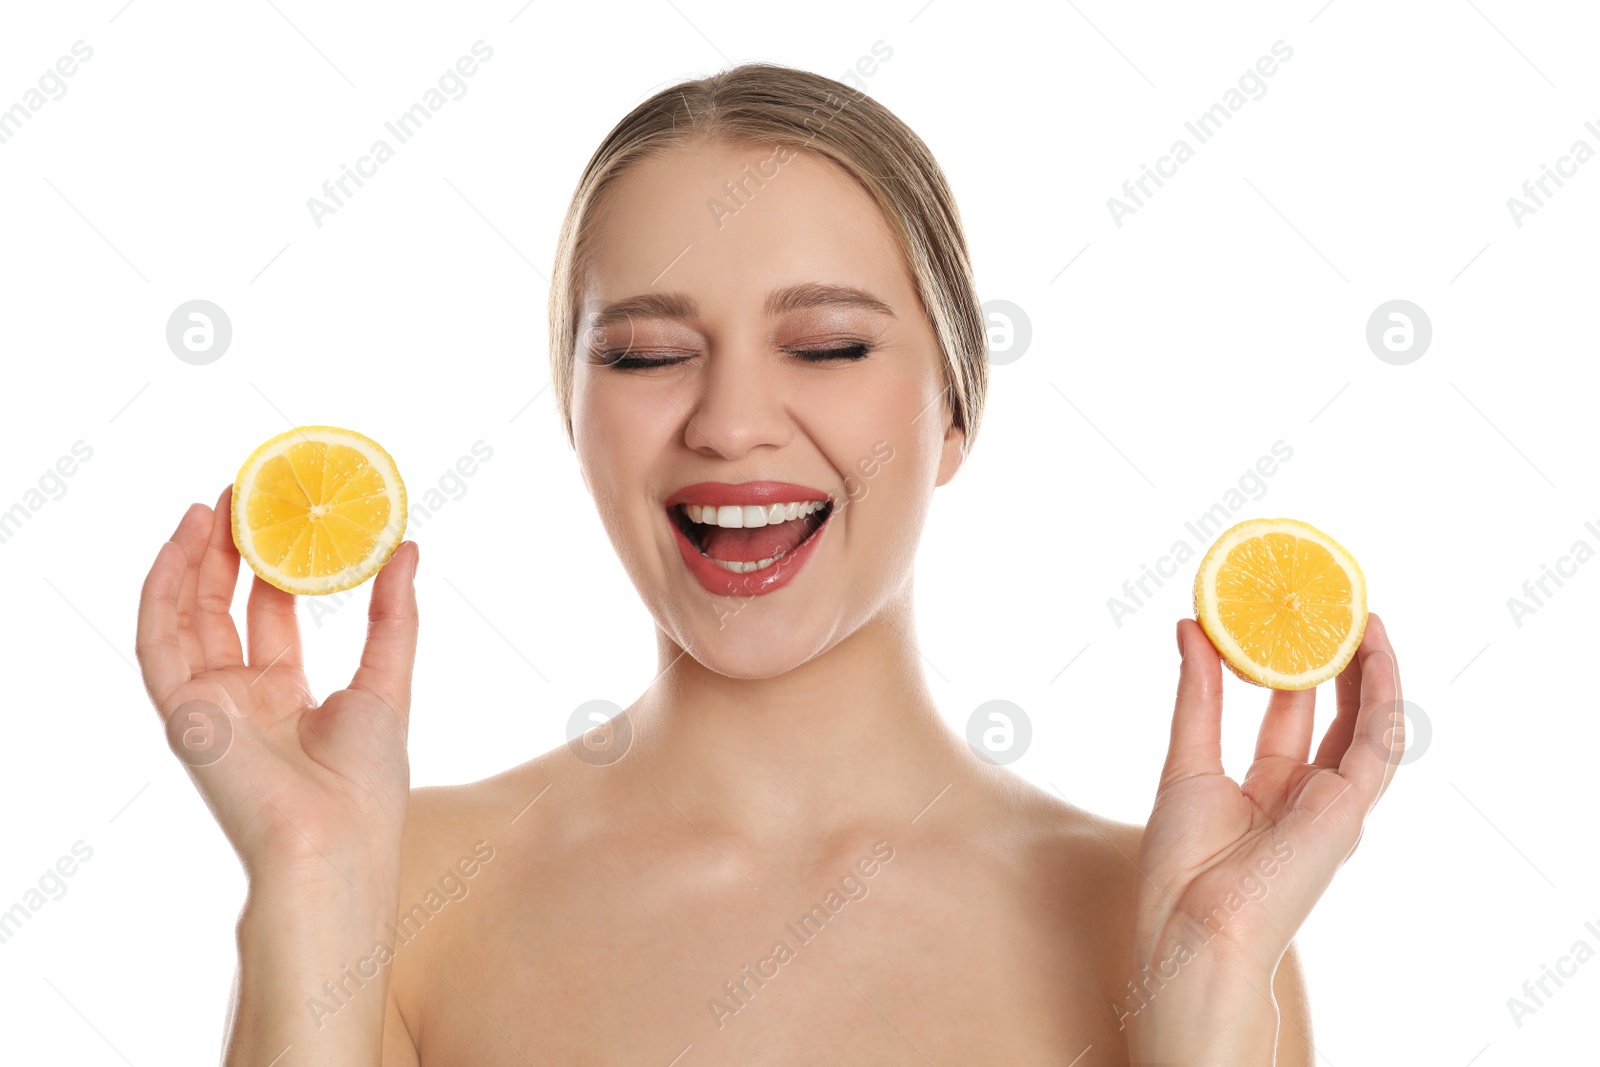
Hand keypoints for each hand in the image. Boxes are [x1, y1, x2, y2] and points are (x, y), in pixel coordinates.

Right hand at [135, 485, 419, 887]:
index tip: (285, 517)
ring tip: (213, 504)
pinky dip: (162, 590)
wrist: (333, 845)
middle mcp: (240, 698)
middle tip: (244, 495)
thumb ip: (393, 617)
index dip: (273, 566)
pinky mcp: (182, 712)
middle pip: (223, 608)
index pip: (272, 616)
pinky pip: (157, 642)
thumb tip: (408, 549)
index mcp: (286, 699)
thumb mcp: (388, 684)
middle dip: (230, 551)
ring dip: (192, 559)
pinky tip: (181, 543)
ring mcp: (208, 705)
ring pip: (184, 617)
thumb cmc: (366, 786)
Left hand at [1131, 613, 1402, 986]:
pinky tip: (1374, 653)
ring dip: (1372, 672)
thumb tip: (1190, 628)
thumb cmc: (1182, 867)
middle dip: (1341, 663)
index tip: (1288, 622)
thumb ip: (1197, 695)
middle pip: (1336, 715)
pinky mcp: (1349, 809)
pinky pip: (1378, 743)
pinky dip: (1381, 696)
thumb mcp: (1187, 761)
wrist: (1195, 927)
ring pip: (1368, 724)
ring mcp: (1333, 804)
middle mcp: (1307, 796)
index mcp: (1268, 791)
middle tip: (1336, 609)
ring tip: (1363, 617)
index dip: (1295, 670)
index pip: (1291, 717)